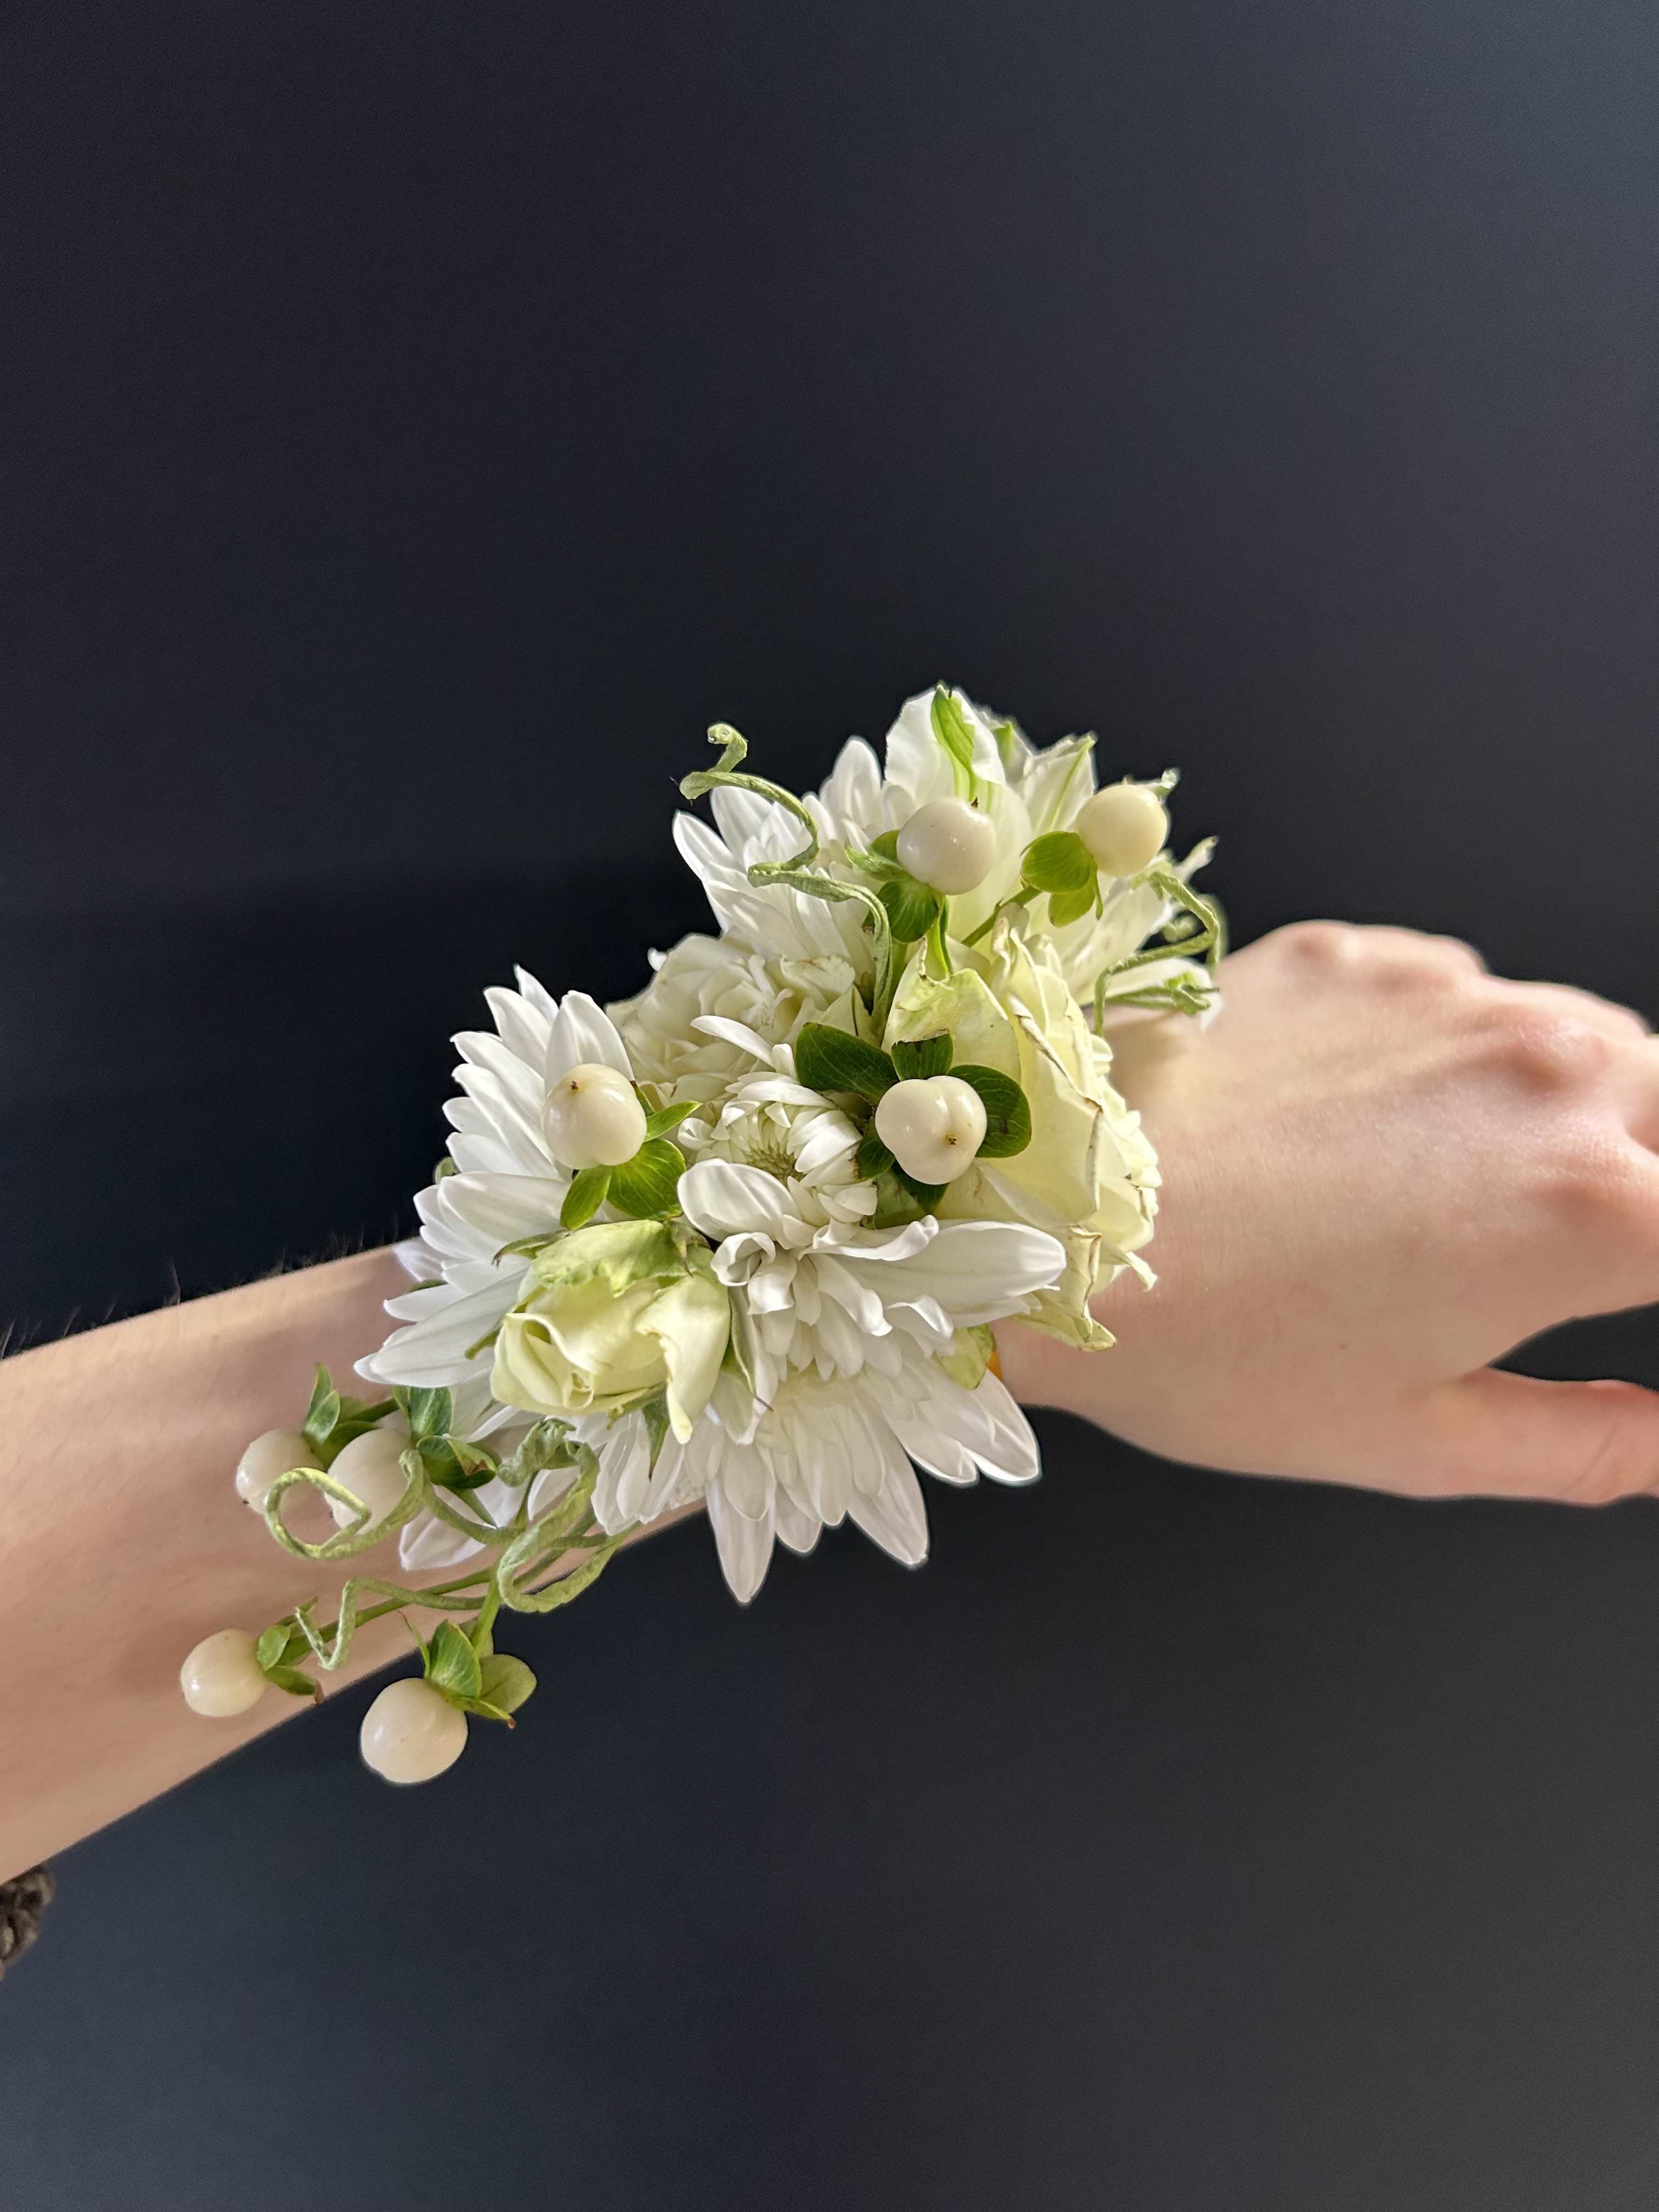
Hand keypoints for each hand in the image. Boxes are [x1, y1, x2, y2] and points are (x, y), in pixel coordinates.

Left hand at [995, 922, 1658, 1503]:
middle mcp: (1545, 1072)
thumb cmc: (1213, 1351)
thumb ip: (1591, 1444)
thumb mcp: (1419, 1439)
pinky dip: (1457, 1050)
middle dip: (1650, 1176)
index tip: (1619, 1284)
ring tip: (1468, 1191)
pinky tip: (1368, 1119)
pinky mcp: (1354, 953)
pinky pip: (1462, 990)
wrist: (1030, 1224)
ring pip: (1588, 1035)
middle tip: (1565, 1245)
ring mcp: (1446, 995)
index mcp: (1588, 1210)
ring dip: (1577, 1105)